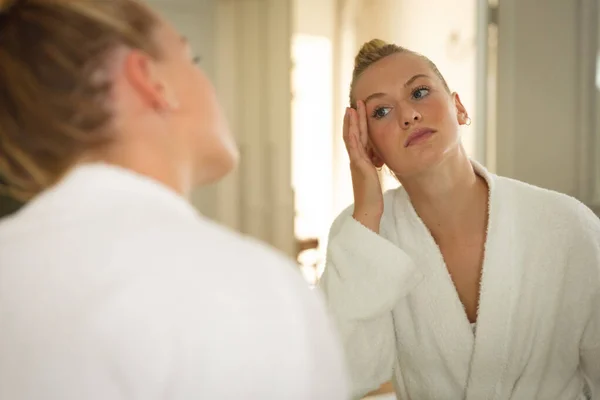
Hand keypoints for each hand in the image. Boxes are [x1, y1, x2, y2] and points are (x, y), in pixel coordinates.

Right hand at [343, 100, 383, 231]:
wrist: (368, 210)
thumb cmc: (373, 197)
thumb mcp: (375, 177)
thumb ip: (374, 167)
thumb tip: (378, 162)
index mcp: (360, 161)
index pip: (357, 139)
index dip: (357, 125)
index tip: (358, 112)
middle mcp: (356, 160)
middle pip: (352, 134)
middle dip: (353, 119)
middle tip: (353, 104)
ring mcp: (356, 162)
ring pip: (351, 138)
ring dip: (351, 122)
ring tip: (352, 108)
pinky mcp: (359, 166)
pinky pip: (354, 147)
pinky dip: (352, 135)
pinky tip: (352, 125)